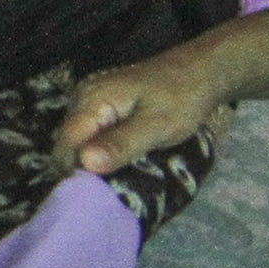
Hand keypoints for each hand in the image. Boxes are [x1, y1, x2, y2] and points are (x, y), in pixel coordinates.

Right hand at [55, 45, 232, 176]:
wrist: (202, 70)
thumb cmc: (183, 97)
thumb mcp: (157, 126)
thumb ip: (120, 144)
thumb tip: (85, 164)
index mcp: (92, 100)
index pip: (65, 145)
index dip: (75, 173)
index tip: (96, 197)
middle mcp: (82, 98)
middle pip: (66, 144)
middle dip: (80, 170)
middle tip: (108, 193)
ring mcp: (89, 100)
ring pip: (75, 142)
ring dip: (89, 164)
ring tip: (112, 182)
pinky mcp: (100, 107)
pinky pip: (88, 135)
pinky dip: (97, 153)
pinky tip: (115, 164)